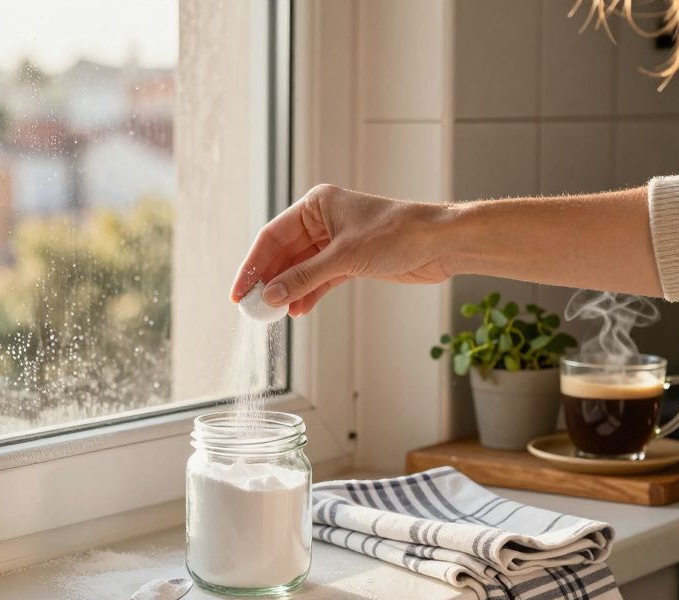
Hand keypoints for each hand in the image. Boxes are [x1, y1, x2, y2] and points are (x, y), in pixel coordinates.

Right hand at [230, 184, 453, 316]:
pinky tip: (297, 311)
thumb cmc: (397, 234)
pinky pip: (319, 280)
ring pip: (301, 269)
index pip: (272, 236)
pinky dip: (308, 294)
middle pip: (284, 254)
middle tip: (253, 309)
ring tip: (274, 315)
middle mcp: (323, 221)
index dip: (252, 264)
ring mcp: (336, 242)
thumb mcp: (344, 258)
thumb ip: (304, 278)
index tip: (238, 292)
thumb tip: (270, 296)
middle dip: (269, 281)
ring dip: (288, 291)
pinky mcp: (351, 261)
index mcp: (316, 205)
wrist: (440, 243)